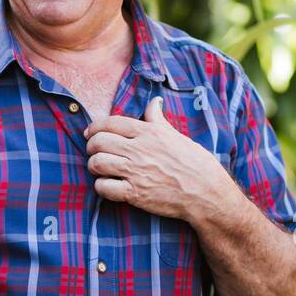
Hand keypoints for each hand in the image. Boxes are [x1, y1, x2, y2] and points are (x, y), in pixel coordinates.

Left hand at [84, 96, 225, 220]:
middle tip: (94, 152)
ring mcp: (136, 172)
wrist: (205, 191)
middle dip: (91, 147)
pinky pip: (104, 188)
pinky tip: (108, 186)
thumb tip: (154, 101)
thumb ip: (157, 119)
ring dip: (94, 166)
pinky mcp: (135, 193)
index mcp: (148, 132)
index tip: (90, 133)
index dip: (94, 127)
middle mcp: (139, 150)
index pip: (109, 123)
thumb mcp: (175, 134)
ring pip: (97, 163)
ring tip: (100, 169)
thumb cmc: (194, 161)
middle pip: (98, 142)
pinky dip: (101, 187)